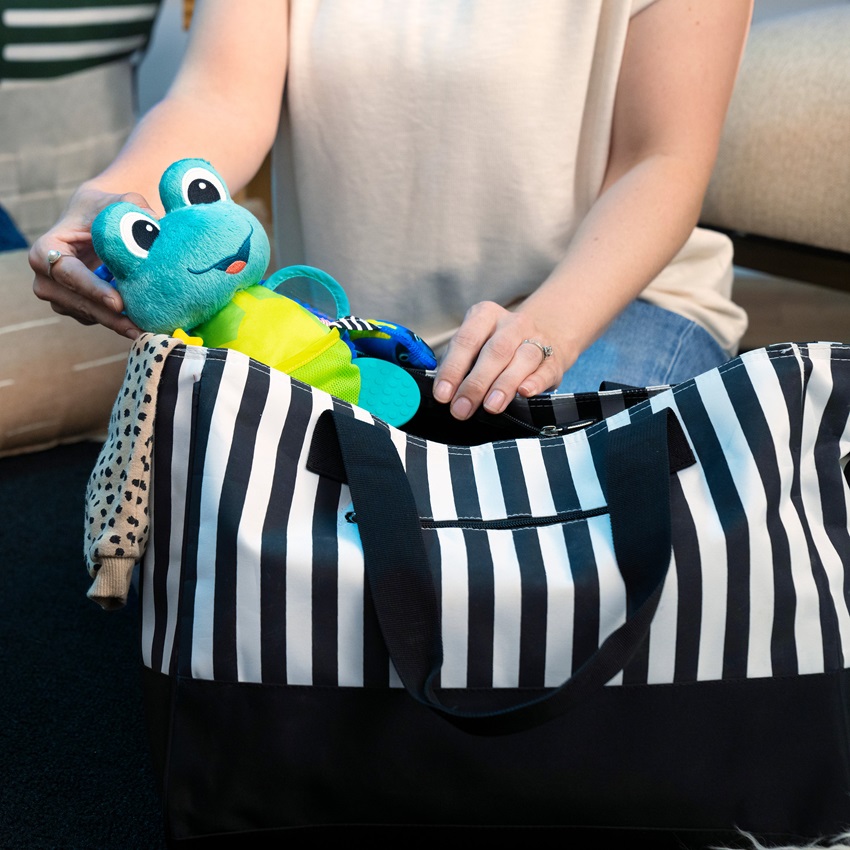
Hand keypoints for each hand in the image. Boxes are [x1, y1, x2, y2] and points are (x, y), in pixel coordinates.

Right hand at [30, 185, 150, 337]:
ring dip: (118, 323)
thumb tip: (152, 222)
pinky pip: (99, 320)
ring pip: (91, 316)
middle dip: (110, 317)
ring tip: (146, 330)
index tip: (117, 302)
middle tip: (139, 329)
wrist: (96, 223)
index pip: (69, 274)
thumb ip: (131, 207)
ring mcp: (60, 298)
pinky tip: (143, 324)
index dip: (93, 289)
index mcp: (45, 251)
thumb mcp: (115, 202)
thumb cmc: (103, 210)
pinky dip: (119, 322)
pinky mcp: (77, 309)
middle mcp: (46, 279)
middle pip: (80, 303)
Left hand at [432, 301, 571, 419]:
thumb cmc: (497, 349)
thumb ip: (459, 366)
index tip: (443, 395)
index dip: (453, 369)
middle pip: (494, 351)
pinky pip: (545, 370)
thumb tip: (445, 394)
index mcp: (485, 315)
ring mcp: (537, 339)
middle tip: (462, 408)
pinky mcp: (554, 360)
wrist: (544, 338)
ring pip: (523, 359)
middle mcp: (513, 323)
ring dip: (504, 384)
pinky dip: (535, 382)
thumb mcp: (475, 348)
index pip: (466, 340)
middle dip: (476, 383)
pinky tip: (524, 393)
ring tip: (491, 406)